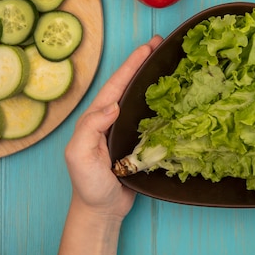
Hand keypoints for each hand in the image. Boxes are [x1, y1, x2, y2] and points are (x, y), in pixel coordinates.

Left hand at [64, 35, 162, 218]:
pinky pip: (152, 118)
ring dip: (154, 80)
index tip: (147, 47)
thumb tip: (113, 106)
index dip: (131, 64)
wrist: (101, 210)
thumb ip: (90, 129)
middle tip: (161, 44)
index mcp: (97, 117)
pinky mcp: (139, 143)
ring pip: (141, 98)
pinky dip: (163, 105)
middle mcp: (112, 118)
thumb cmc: (88, 184)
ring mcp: (126, 129)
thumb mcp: (79, 155)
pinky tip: (175, 98)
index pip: (116, 84)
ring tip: (170, 63)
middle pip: (130, 85)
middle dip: (143, 63)